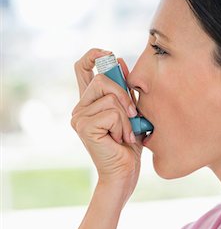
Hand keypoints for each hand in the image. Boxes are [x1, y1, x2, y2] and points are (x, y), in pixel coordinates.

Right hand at [71, 48, 143, 192]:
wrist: (124, 173)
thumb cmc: (128, 146)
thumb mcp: (130, 112)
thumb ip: (124, 90)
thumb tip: (120, 61)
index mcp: (89, 102)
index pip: (82, 68)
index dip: (94, 55)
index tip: (110, 54)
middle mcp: (80, 108)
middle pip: (102, 78)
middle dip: (124, 94)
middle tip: (133, 115)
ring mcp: (79, 117)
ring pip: (111, 97)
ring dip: (126, 117)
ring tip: (125, 134)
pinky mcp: (84, 126)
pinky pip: (112, 112)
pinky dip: (124, 125)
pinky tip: (120, 140)